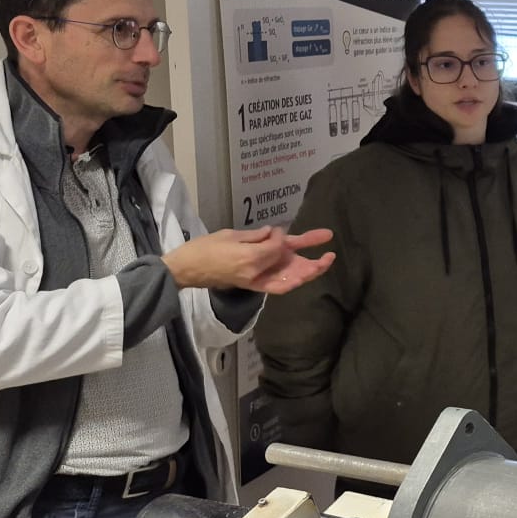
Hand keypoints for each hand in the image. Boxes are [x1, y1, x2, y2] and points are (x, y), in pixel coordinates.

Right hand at [164, 227, 334, 294]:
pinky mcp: (252, 285)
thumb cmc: (203, 248)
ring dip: (308, 272)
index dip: (282, 238)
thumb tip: (274, 234)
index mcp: (250, 258)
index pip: (278, 247)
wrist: (185, 270)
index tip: (277, 231)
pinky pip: (277, 286)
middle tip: (331, 253)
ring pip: (289, 279)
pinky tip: (306, 272)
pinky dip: (292, 280)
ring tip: (326, 260)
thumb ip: (256, 236)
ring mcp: (255, 281)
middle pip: (291, 269)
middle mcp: (256, 273)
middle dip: (313, 264)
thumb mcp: (230, 235)